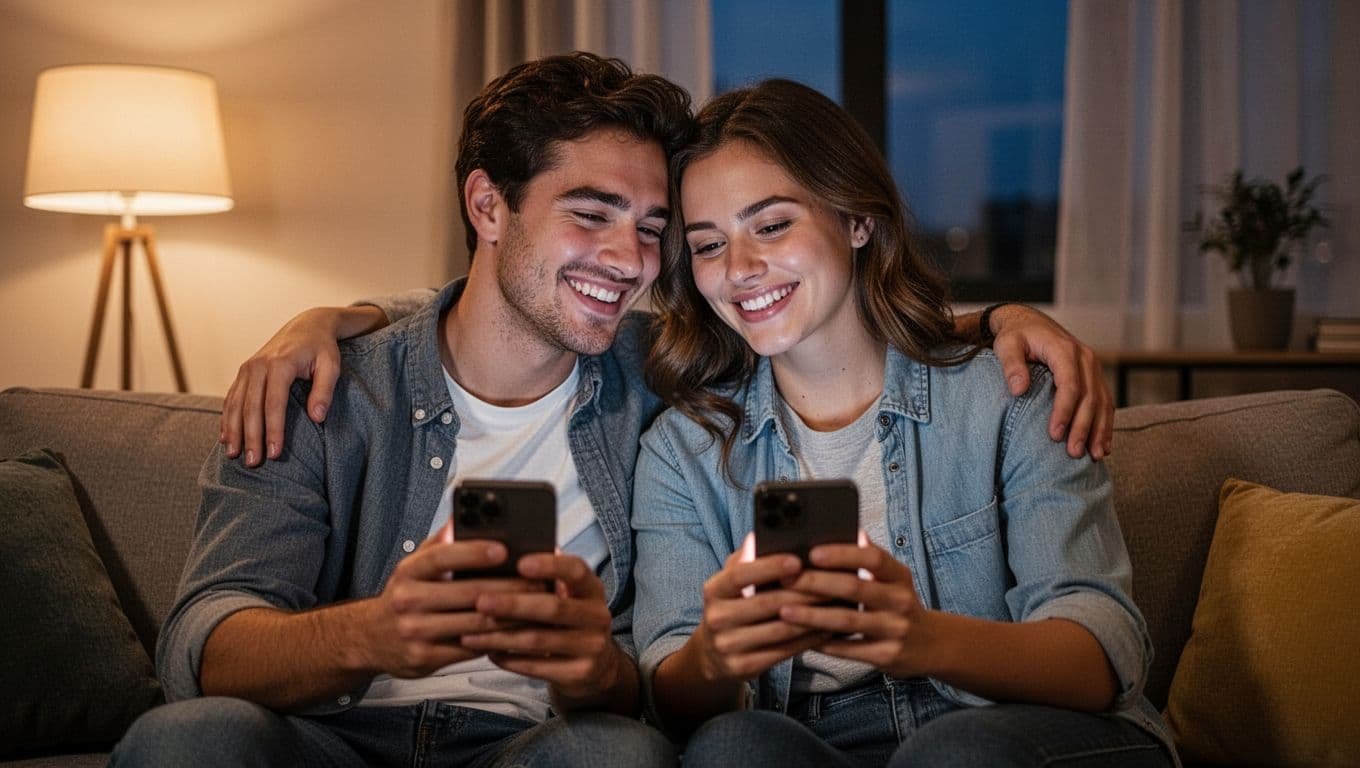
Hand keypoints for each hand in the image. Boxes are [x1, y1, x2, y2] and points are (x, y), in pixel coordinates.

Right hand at [221, 305, 384, 466]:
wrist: (306, 325)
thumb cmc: (322, 349)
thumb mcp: (331, 365)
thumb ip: (325, 390)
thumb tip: (317, 418)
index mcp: (281, 364)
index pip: (274, 403)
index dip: (272, 430)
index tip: (274, 453)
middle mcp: (258, 366)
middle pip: (251, 407)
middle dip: (251, 437)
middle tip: (252, 462)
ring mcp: (247, 368)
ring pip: (235, 404)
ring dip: (234, 431)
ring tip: (235, 455)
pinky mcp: (243, 372)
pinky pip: (231, 398)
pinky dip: (227, 418)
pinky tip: (226, 438)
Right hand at [361, 530, 542, 678]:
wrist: (368, 638)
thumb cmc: (403, 596)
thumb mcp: (413, 565)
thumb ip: (440, 544)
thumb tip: (462, 519)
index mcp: (408, 572)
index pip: (442, 557)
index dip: (474, 552)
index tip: (504, 549)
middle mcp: (408, 601)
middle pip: (467, 593)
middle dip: (509, 587)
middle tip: (538, 581)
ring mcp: (416, 632)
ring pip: (475, 624)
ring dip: (511, 615)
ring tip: (536, 605)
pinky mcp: (425, 658)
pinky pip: (471, 648)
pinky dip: (497, 639)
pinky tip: (517, 631)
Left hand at [457, 552, 624, 700]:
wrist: (596, 665)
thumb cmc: (567, 619)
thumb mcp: (566, 593)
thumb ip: (543, 575)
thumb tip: (499, 550)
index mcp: (591, 588)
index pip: (575, 570)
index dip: (549, 565)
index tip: (519, 562)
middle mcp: (597, 615)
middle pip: (553, 607)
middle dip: (514, 604)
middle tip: (480, 601)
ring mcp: (592, 646)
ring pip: (539, 640)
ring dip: (501, 636)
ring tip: (470, 633)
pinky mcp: (580, 673)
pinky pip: (538, 667)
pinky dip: (510, 659)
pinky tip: (489, 652)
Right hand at [683, 549, 827, 685]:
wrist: (712, 654)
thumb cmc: (732, 606)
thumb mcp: (731, 582)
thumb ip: (746, 559)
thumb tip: (760, 536)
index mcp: (713, 590)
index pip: (740, 575)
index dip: (769, 567)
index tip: (797, 560)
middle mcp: (717, 618)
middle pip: (766, 604)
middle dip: (803, 592)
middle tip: (833, 582)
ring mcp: (729, 645)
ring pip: (780, 630)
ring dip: (813, 617)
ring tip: (837, 604)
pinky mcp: (744, 667)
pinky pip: (784, 651)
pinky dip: (809, 639)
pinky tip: (827, 629)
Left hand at [778, 543, 936, 678]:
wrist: (933, 645)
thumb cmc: (900, 604)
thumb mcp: (894, 578)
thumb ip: (871, 557)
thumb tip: (853, 529)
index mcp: (899, 576)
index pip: (873, 559)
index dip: (843, 554)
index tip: (813, 552)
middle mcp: (900, 601)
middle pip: (855, 588)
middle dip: (817, 583)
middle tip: (786, 579)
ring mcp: (895, 630)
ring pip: (848, 621)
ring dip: (813, 616)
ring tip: (784, 610)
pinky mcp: (888, 656)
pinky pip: (850, 650)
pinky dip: (824, 643)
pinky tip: (801, 638)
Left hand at [987, 304, 1112, 459]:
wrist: (1029, 322)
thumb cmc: (1016, 335)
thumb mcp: (1007, 345)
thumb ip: (1011, 365)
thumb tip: (1018, 390)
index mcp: (1064, 350)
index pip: (1069, 384)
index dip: (1064, 411)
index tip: (1055, 434)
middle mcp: (1085, 358)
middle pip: (1089, 397)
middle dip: (1083, 427)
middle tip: (1073, 452)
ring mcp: (1093, 367)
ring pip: (1102, 402)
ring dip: (1099, 430)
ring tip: (1094, 456)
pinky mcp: (1094, 376)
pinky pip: (1105, 401)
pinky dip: (1106, 424)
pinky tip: (1103, 445)